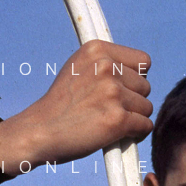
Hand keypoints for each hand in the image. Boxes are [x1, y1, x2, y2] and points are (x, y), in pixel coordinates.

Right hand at [0, 40, 152, 171]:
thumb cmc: (61, 105)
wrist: (38, 132)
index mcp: (97, 49)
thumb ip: (106, 64)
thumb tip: (142, 70)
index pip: (143, 62)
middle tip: (107, 110)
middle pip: (146, 86)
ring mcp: (112, 93)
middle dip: (132, 100)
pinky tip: (115, 135)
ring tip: (107, 122)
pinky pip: (145, 126)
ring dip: (133, 118)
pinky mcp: (117, 119)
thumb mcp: (78, 68)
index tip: (117, 89)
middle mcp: (106, 67)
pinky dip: (135, 134)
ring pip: (146, 107)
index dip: (134, 79)